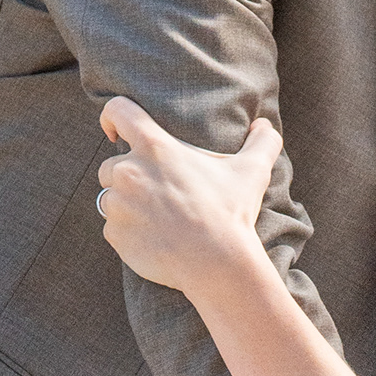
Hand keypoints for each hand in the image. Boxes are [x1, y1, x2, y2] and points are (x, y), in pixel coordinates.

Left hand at [97, 96, 282, 294]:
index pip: (116, 111)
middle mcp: (128, 171)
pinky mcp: (115, 234)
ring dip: (125, 205)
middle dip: (127, 176)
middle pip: (111, 165)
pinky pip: (113, 228)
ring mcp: (118, 204)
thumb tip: (265, 125)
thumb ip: (262, 142)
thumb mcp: (252, 172)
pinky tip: (154, 239)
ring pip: (109, 198)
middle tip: (157, 194)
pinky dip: (127, 233)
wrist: (217, 263)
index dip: (112, 118)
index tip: (115, 132)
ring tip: (157, 218)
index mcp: (154, 147)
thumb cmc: (232, 213)